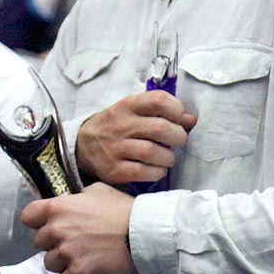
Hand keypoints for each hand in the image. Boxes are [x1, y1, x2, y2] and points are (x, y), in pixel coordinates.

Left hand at [21, 183, 133, 273]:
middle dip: (53, 244)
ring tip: (82, 258)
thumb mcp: (97, 191)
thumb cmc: (123, 210)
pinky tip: (85, 273)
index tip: (47, 225)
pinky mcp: (78, 272)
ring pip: (50, 264)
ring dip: (63, 263)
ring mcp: (66, 252)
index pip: (28, 217)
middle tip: (73, 243)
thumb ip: (77, 197)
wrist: (144, 234)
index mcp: (58, 208)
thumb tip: (71, 200)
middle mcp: (57, 229)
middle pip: (39, 243)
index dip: (37, 222)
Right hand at [74, 90, 196, 185]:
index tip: (178, 118)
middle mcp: (120, 125)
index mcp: (127, 106)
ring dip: (168, 157)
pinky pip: (144, 172)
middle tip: (176, 141)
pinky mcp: (114, 170)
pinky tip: (156, 169)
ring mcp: (115, 148)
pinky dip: (157, 172)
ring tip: (166, 157)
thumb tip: (191, 119)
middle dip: (177, 136)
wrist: (82, 146)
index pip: (158, 100)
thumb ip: (160, 112)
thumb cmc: (116, 126)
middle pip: (159, 128)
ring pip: (153, 152)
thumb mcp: (133, 111)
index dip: (176, 109)